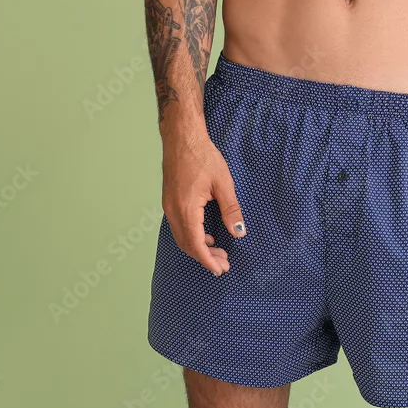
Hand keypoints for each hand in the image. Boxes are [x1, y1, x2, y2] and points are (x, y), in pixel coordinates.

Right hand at [161, 130, 245, 275]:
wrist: (182, 137)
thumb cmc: (203, 156)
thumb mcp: (223, 183)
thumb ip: (231, 210)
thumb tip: (239, 232)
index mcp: (186, 209)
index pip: (196, 244)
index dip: (208, 259)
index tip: (220, 269)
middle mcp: (173, 211)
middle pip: (187, 244)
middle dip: (205, 257)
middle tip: (224, 264)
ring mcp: (169, 206)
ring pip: (181, 237)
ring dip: (198, 247)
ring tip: (218, 252)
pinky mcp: (170, 200)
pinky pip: (179, 226)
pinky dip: (192, 236)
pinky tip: (208, 235)